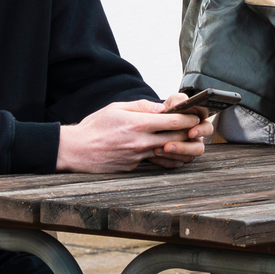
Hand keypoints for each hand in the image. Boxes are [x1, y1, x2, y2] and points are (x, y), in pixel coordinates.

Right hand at [57, 100, 210, 173]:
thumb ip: (142, 106)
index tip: (195, 115)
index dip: (189, 118)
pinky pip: (158, 163)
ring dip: (184, 147)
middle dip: (191, 133)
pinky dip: (170, 159)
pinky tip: (174, 154)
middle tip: (198, 128)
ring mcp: (139, 157)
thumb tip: (163, 108)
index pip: (174, 121)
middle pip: (178, 138)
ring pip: (171, 153)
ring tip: (189, 141)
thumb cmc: (95, 126)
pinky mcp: (135, 167)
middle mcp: (141, 142)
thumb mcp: (116, 107)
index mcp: (138, 124)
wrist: (77, 150)